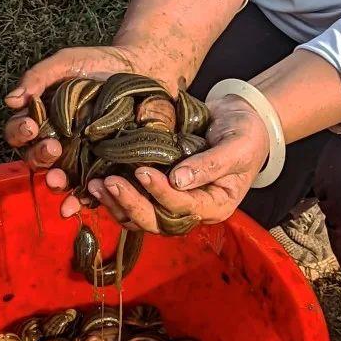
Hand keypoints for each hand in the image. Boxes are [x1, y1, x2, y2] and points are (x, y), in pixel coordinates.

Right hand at [3, 45, 178, 192]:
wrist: (143, 68)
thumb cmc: (100, 63)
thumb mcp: (67, 63)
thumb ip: (38, 76)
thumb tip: (10, 100)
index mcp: (44, 119)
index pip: (19, 132)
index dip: (20, 132)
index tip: (31, 124)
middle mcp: (58, 142)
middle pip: (35, 159)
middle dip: (40, 156)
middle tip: (53, 147)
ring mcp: (80, 158)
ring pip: (59, 178)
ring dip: (55, 183)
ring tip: (60, 178)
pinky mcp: (103, 169)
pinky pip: (89, 190)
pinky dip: (81, 200)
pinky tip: (78, 203)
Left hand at [76, 95, 268, 230]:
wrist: (241, 120)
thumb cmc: (245, 133)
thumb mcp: (237, 146)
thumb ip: (210, 164)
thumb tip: (178, 180)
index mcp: (215, 205)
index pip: (183, 208)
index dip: (161, 193)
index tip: (143, 171)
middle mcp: (193, 211)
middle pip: (157, 220)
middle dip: (132, 203)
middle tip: (110, 183)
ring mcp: (174, 203)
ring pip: (141, 217)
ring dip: (117, 204)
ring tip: (95, 186)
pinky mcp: (160, 191)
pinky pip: (135, 202)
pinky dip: (116, 197)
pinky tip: (97, 185)